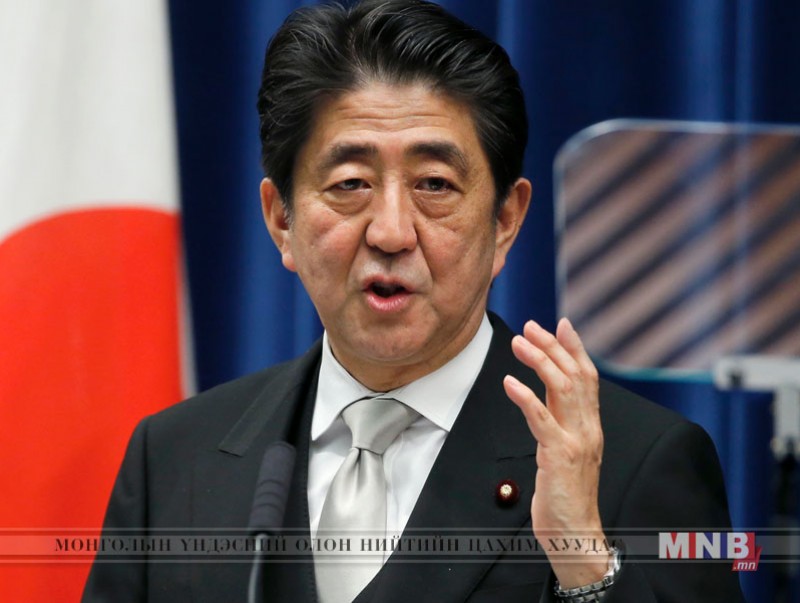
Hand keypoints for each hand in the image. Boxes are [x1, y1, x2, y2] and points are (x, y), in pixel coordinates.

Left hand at [503, 318, 608, 587]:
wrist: (576, 534)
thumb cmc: (567, 496)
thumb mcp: (566, 452)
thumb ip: (560, 424)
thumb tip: (545, 399)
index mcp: (590, 426)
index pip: (587, 377)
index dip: (575, 348)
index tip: (561, 324)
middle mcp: (588, 429)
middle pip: (575, 375)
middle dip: (553, 346)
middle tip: (532, 325)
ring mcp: (576, 441)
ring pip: (562, 389)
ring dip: (540, 361)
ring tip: (519, 343)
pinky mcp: (560, 456)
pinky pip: (542, 419)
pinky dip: (525, 397)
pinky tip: (510, 382)